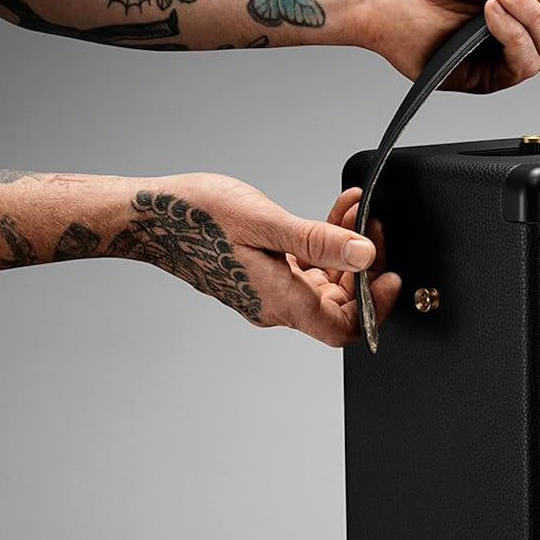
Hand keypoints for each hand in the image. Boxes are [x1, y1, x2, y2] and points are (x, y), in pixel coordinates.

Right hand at [143, 175, 399, 347]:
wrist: (149, 215)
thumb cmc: (195, 217)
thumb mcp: (265, 222)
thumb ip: (319, 241)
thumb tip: (365, 255)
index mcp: (278, 300)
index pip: (344, 328)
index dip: (376, 308)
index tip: (390, 275)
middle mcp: (275, 304)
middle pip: (340, 305)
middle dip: (365, 266)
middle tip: (373, 227)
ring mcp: (268, 291)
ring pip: (325, 283)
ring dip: (346, 249)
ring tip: (354, 211)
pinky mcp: (261, 275)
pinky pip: (305, 269)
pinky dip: (324, 244)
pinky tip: (333, 215)